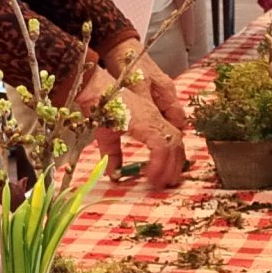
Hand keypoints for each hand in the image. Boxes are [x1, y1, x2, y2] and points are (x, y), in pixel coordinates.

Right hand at [90, 40, 190, 190]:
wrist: (94, 89)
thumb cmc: (100, 106)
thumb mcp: (107, 136)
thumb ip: (113, 155)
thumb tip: (114, 175)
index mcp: (150, 119)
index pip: (171, 138)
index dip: (172, 158)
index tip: (167, 174)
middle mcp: (156, 118)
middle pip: (177, 143)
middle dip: (176, 165)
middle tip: (169, 183)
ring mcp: (154, 119)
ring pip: (174, 145)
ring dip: (170, 167)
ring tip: (162, 182)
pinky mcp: (148, 123)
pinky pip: (162, 147)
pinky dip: (159, 163)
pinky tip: (151, 175)